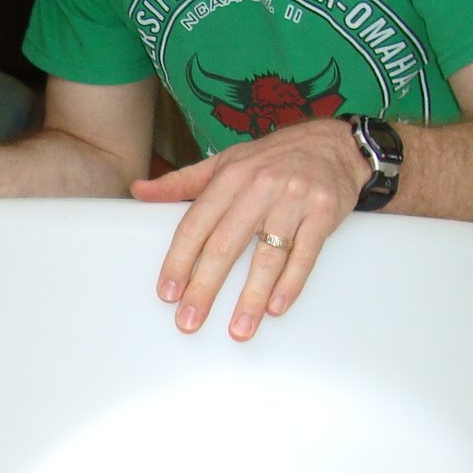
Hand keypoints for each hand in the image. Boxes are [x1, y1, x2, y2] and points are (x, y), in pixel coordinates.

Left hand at [133, 118, 364, 341]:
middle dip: (205, 288)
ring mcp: (293, 200)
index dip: (179, 261)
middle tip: (190, 321)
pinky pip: (305, 254)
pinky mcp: (324, 213)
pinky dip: (291, 284)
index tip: (167, 293)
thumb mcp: (224, 163)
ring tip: (238, 329)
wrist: (334, 144)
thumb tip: (138, 190)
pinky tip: (276, 308)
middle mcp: (259, 187)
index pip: (196, 225)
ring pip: (267, 256)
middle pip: (225, 245)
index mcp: (229, 177)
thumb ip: (181, 182)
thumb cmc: (272, 158)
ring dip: (251, 297)